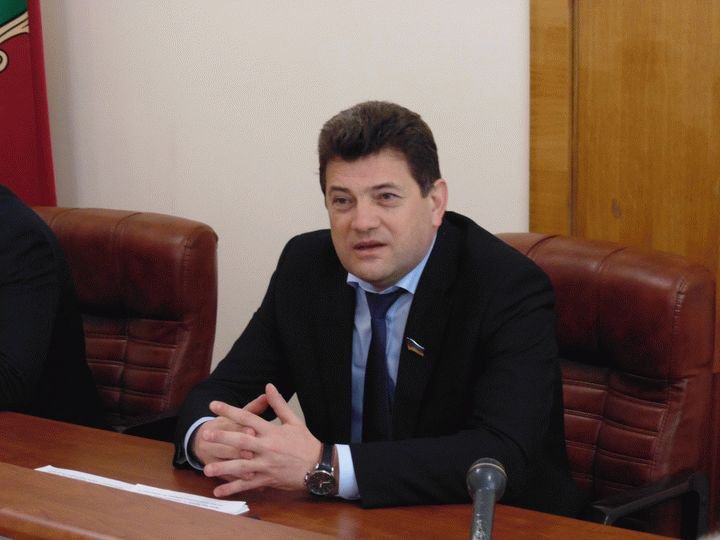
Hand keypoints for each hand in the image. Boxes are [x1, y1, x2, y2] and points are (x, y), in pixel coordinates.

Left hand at [202, 383, 321, 496]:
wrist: (319, 466)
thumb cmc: (305, 443)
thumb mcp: (294, 421)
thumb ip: (279, 404)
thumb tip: (269, 386)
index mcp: (271, 431)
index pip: (247, 418)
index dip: (230, 410)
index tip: (214, 405)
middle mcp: (267, 447)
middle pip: (241, 441)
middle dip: (223, 438)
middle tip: (205, 435)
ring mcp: (266, 465)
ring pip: (242, 466)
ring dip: (223, 468)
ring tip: (206, 469)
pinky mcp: (267, 479)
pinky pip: (248, 485)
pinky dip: (233, 488)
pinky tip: (218, 491)